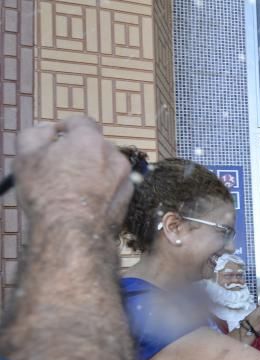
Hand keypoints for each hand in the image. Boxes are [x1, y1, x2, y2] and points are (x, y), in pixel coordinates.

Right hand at [14, 116, 132, 230]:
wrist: (72, 232)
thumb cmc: (46, 193)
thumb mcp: (26, 156)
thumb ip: (35, 134)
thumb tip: (47, 129)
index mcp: (90, 140)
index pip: (81, 122)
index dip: (65, 129)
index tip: (54, 140)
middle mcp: (113, 155)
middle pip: (95, 146)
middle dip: (79, 152)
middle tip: (60, 168)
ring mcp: (124, 178)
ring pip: (106, 167)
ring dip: (92, 171)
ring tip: (71, 189)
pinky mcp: (128, 199)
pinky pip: (112, 187)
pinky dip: (102, 190)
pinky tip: (84, 203)